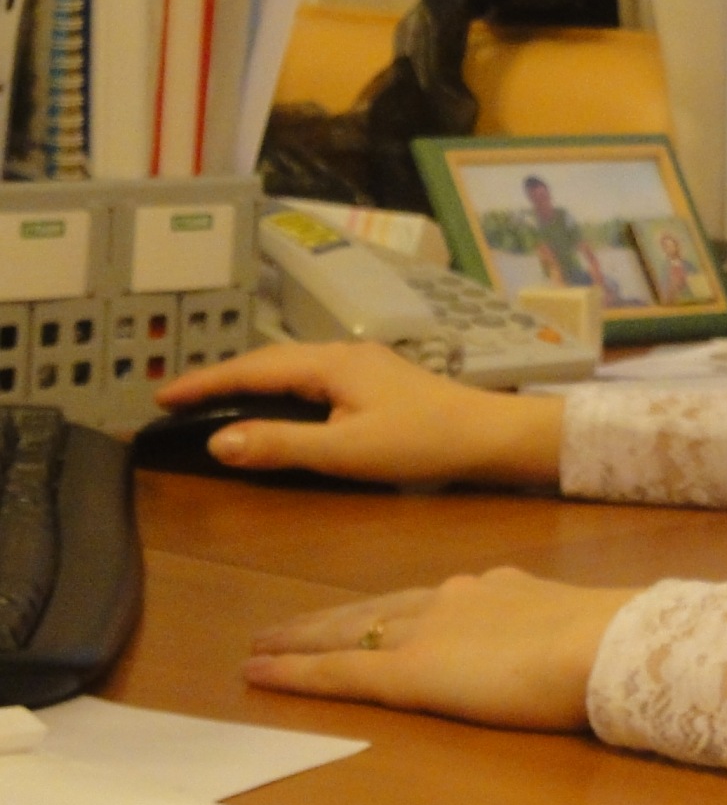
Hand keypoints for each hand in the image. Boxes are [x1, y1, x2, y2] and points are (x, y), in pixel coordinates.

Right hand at [152, 341, 565, 486]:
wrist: (487, 434)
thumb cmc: (420, 441)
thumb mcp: (345, 450)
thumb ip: (281, 445)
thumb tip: (218, 441)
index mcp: (331, 363)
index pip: (253, 367)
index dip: (205, 382)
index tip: (160, 396)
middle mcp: (343, 353)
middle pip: (268, 361)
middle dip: (220, 378)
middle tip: (175, 399)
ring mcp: (361, 363)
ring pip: (289, 367)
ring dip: (248, 381)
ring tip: (211, 400)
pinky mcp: (374, 378)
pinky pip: (309, 377)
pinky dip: (277, 387)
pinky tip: (273, 403)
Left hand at [244, 567, 638, 730]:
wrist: (600, 643)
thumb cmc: (601, 640)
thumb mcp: (567, 621)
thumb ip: (539, 626)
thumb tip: (538, 636)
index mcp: (491, 589)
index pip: (421, 600)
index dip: (380, 611)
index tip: (355, 616)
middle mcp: (452, 598)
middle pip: (374, 608)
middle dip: (324, 618)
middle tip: (280, 628)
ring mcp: (427, 630)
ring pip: (348, 631)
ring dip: (301, 637)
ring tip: (261, 645)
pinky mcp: (409, 672)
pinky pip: (340, 669)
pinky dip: (297, 669)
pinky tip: (260, 671)